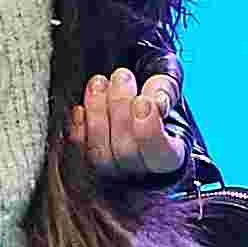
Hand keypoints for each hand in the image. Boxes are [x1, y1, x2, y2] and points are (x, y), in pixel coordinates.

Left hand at [75, 61, 185, 183]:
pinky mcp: (88, 163)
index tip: (143, 101)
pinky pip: (78, 151)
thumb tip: (157, 101)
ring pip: (100, 154)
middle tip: (122, 77)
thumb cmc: (154, 96)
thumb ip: (166, 89)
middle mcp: (141, 170)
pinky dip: (77, 127)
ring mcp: (113, 170)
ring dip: (96, 113)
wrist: (130, 100)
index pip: (161, 155)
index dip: (149, 130)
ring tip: (99, 83)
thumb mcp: (167, 86)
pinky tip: (82, 106)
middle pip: (126, 152)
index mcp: (169, 155)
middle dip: (120, 109)